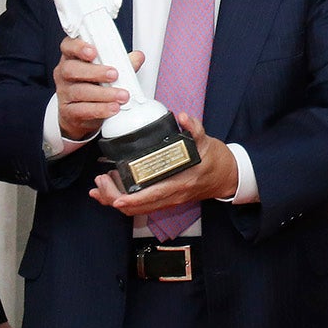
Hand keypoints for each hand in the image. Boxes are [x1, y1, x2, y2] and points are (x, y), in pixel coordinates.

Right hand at [53, 37, 142, 139]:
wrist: (83, 116)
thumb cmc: (93, 87)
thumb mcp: (106, 71)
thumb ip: (122, 63)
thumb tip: (138, 57)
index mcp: (72, 58)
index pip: (68, 46)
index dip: (78, 47)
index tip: (93, 51)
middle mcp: (64, 74)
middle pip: (72, 69)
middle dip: (94, 71)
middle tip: (114, 74)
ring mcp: (64, 93)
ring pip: (79, 91)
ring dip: (103, 93)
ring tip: (122, 95)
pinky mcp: (68, 112)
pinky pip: (82, 110)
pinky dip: (100, 109)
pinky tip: (113, 108)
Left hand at [88, 113, 237, 214]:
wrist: (228, 177)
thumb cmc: (216, 161)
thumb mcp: (207, 142)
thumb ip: (194, 129)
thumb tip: (184, 117)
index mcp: (181, 182)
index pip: (152, 196)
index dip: (132, 199)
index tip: (116, 196)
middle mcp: (172, 196)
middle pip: (138, 207)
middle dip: (114, 198)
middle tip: (101, 180)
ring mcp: (168, 200)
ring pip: (137, 209)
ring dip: (115, 200)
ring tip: (100, 185)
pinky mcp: (165, 200)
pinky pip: (141, 205)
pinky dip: (123, 201)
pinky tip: (108, 194)